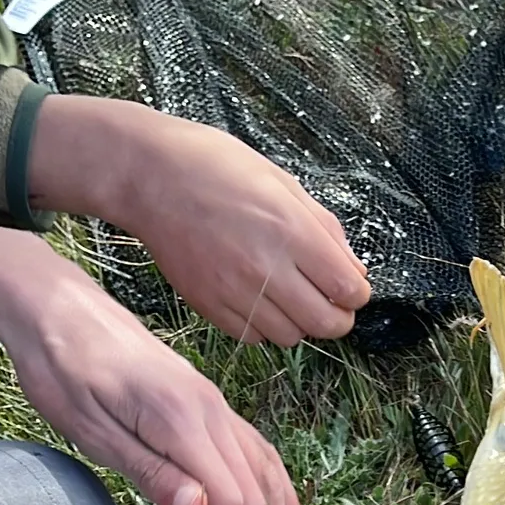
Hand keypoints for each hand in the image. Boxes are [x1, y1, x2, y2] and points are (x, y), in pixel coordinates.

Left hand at [0, 216, 301, 504]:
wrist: (60, 311)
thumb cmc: (62, 370)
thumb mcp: (90, 428)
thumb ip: (149, 471)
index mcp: (184, 420)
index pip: (233, 500)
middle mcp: (215, 414)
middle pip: (257, 496)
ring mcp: (220, 411)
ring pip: (269, 477)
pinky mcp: (213, 410)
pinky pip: (260, 456)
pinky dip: (277, 494)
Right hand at [28, 95, 370, 345]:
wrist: (147, 174)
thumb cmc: (216, 167)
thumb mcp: (283, 184)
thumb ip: (325, 230)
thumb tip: (356, 270)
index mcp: (292, 231)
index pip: (349, 290)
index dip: (357, 293)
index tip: (350, 286)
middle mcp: (266, 266)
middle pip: (326, 324)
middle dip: (338, 317)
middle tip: (331, 302)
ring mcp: (234, 290)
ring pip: (291, 337)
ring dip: (299, 323)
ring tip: (290, 296)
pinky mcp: (208, 304)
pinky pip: (253, 337)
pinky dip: (264, 327)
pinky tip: (259, 300)